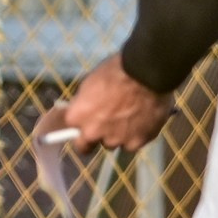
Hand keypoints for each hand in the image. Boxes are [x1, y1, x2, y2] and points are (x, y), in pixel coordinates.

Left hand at [44, 53, 172, 155]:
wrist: (146, 74)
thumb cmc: (115, 71)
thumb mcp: (91, 83)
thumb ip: (85, 104)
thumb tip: (87, 110)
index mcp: (77, 117)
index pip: (71, 131)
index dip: (81, 126)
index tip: (88, 122)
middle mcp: (93, 133)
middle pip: (89, 145)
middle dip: (95, 138)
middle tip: (106, 127)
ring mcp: (116, 140)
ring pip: (114, 144)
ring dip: (118, 136)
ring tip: (131, 120)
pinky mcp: (136, 143)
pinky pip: (133, 144)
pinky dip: (137, 136)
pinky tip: (144, 123)